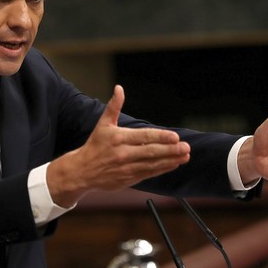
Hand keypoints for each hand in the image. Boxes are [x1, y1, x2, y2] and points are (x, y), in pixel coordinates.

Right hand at [47, 85, 190, 207]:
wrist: (81, 171)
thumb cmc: (95, 145)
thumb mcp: (103, 124)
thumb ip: (114, 106)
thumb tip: (119, 88)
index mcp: (118, 138)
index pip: (144, 137)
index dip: (160, 137)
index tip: (175, 137)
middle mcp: (123, 153)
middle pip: (151, 152)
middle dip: (170, 150)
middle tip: (186, 147)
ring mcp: (126, 168)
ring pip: (152, 164)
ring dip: (170, 161)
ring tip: (185, 156)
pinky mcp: (128, 179)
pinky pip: (148, 173)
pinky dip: (162, 169)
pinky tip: (173, 164)